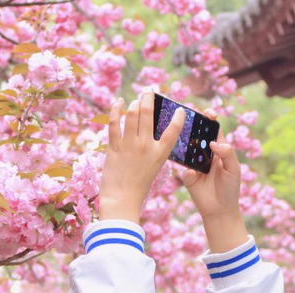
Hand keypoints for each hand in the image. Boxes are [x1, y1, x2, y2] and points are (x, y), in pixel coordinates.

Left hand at [99, 89, 184, 223]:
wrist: (122, 199)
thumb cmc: (138, 187)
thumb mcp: (153, 168)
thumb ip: (153, 150)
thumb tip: (146, 130)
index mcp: (160, 154)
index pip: (174, 131)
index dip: (179, 118)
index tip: (180, 110)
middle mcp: (146, 146)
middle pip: (148, 114)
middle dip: (149, 98)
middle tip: (150, 92)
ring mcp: (129, 145)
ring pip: (132, 113)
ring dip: (134, 102)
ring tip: (136, 99)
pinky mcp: (114, 146)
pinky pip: (114, 122)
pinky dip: (116, 109)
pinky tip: (118, 101)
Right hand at [180, 110, 245, 252]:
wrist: (219, 210)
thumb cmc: (230, 188)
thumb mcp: (234, 169)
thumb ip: (227, 153)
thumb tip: (213, 142)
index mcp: (219, 149)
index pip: (213, 129)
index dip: (210, 119)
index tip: (208, 114)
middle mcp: (205, 154)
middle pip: (196, 135)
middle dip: (191, 126)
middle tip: (187, 118)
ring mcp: (194, 164)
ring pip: (186, 149)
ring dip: (183, 142)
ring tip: (179, 134)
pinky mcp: (187, 175)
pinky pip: (183, 168)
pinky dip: (185, 168)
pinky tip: (190, 171)